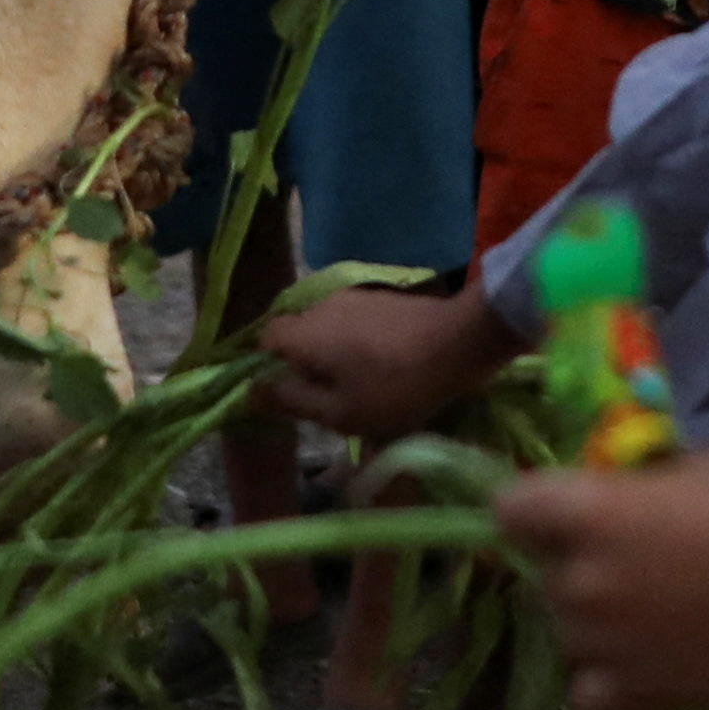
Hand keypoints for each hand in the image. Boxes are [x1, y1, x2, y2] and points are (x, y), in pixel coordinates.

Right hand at [262, 283, 523, 440]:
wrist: (459, 342)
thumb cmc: (395, 386)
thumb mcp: (340, 412)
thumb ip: (291, 401)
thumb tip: (249, 392)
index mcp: (303, 333)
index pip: (265, 340)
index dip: (272, 368)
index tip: (295, 396)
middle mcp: (320, 306)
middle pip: (297, 334)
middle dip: (307, 365)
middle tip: (333, 399)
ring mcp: (353, 297)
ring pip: (327, 329)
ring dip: (336, 356)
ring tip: (364, 387)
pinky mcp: (381, 298)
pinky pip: (354, 323)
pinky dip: (360, 345)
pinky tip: (386, 367)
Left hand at [495, 455, 708, 709]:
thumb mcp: (689, 469)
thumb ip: (632, 486)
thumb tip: (612, 495)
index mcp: (585, 512)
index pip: (511, 511)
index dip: (534, 514)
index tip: (562, 519)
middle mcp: (579, 579)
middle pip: (545, 577)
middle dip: (579, 572)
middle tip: (635, 573)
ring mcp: (601, 641)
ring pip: (568, 635)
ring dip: (597, 630)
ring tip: (653, 624)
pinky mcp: (633, 693)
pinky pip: (590, 696)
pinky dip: (610, 688)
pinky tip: (644, 672)